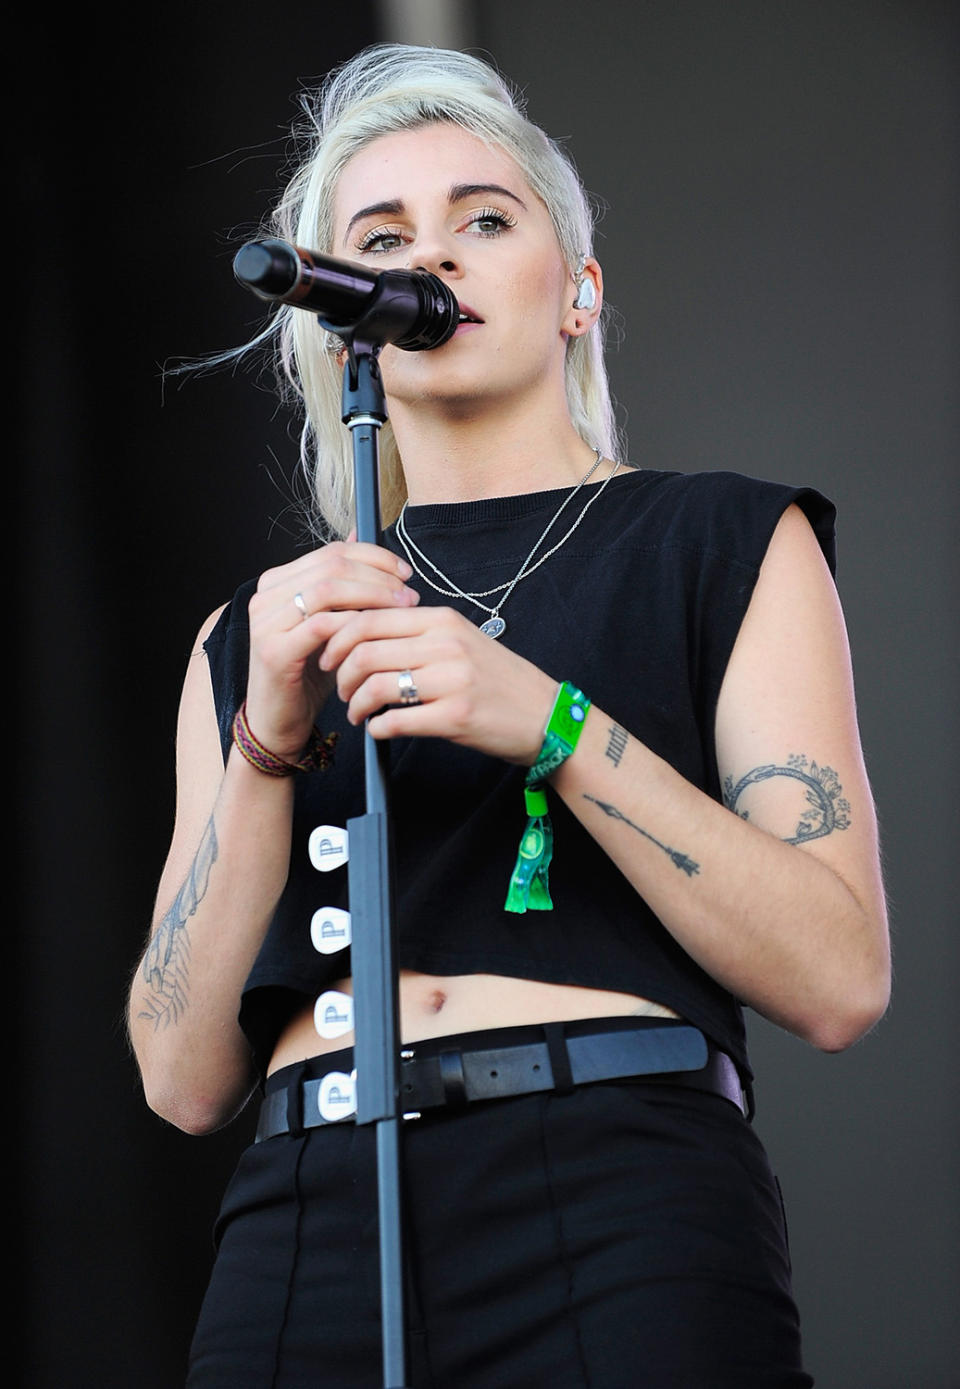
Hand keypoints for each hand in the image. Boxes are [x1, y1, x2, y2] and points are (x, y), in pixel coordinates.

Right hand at [243, 540, 420, 759]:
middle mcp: (266, 596)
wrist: (280, 720)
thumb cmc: (309, 673)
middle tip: (409, 593)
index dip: (374, 556)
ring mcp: (266, 622)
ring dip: (373, 596)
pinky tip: (377, 633)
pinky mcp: (274, 650)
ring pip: (328, 589)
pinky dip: (354, 624)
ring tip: (401, 610)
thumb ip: (343, 587)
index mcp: (277, 582)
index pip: (331, 552)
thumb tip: (359, 537)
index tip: (405, 572)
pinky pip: (322, 625)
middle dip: (378, 576)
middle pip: (332, 565)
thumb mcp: (331, 624)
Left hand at [319, 604, 557, 764]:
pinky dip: (377, 728)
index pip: (370, 616)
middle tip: (341, 689)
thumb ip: (417, 633)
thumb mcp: (461, 641)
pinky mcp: (454, 717)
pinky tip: (380, 729)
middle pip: (364, 649)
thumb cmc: (499, 680)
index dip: (338, 638)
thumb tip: (361, 634)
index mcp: (443, 620)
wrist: (545, 715)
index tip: (330, 656)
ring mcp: (451, 681)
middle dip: (340, 673)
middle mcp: (446, 644)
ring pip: (374, 685)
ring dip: (356, 704)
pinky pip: (395, 720)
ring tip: (358, 713)